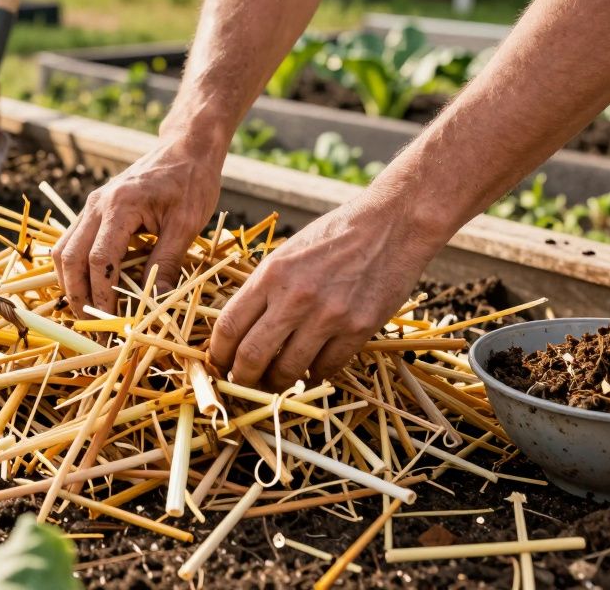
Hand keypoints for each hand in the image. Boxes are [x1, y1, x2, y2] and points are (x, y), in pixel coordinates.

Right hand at [52, 137, 222, 315]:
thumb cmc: (191, 181)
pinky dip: (75, 268)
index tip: (111, 321)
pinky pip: (73, 242)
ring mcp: (91, 206)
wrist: (185, 148)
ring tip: (87, 310)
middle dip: (77, 294)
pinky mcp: (94, 210)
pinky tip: (90, 286)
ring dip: (70, 283)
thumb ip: (167, 263)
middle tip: (91, 324)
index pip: (98, 259)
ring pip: (63, 250)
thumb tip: (156, 303)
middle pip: (69, 257)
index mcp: (120, 206)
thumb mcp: (186, 224)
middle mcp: (96, 205)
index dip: (101, 294)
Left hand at [208, 192, 441, 390]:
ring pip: (288, 371)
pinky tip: (312, 368)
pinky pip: (326, 368)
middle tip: (243, 382)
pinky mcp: (359, 329)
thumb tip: (239, 331)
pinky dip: (315, 374)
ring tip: (276, 380)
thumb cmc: (334, 236)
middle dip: (241, 378)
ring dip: (278, 382)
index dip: (218, 353)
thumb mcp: (287, 254)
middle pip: (251, 356)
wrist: (391, 226)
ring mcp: (328, 316)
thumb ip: (264, 289)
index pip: (229, 326)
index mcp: (271, 275)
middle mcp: (295, 298)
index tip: (219, 363)